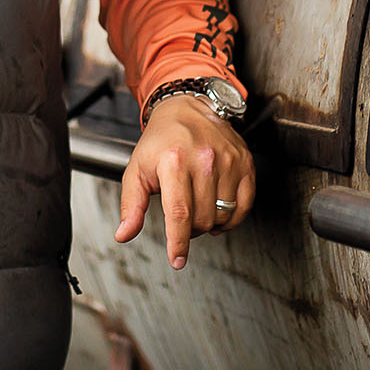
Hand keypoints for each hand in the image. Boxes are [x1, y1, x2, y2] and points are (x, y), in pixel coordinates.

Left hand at [114, 92, 253, 269]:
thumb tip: (124, 234)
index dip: (178, 243)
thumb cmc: (160, 142)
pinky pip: (244, 206)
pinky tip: (218, 211)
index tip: (177, 260)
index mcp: (173, 161)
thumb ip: (131, 205)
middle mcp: (204, 159)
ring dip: (210, 223)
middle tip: (182, 216)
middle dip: (190, 229)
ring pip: (223, 215)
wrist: (187, 108)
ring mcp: (228, 160)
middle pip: (202, 219)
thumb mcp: (136, 169)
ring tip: (198, 208)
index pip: (179, 213)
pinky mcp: (245, 162)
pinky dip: (232, 218)